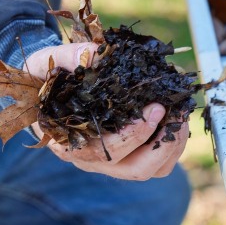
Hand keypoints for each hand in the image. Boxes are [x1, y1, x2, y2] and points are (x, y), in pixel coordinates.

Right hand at [24, 43, 188, 180]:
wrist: (45, 88)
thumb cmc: (46, 79)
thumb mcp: (48, 62)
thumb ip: (70, 57)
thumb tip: (99, 54)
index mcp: (68, 142)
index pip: (103, 152)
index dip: (132, 135)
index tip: (154, 108)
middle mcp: (90, 159)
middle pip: (134, 169)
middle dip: (162, 143)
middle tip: (174, 110)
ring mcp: (111, 162)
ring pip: (150, 170)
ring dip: (172, 145)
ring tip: (180, 113)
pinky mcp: (128, 157)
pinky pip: (158, 164)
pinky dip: (172, 145)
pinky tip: (175, 118)